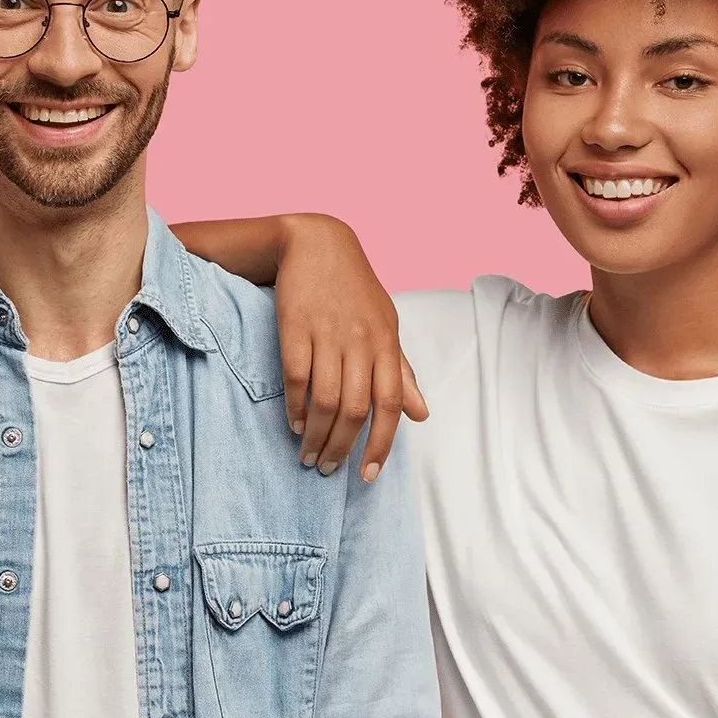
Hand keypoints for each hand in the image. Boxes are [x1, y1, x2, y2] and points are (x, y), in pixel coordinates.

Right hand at [276, 215, 427, 481]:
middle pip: (353, 409)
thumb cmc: (355, 289)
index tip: (367, 475)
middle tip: (328, 469)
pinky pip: (296, 377)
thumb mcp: (386, 325)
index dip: (381, 444)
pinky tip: (295, 424)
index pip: (389, 405)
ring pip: (324, 400)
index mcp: (386, 344)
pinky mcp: (295, 328)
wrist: (317, 242)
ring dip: (316, 435)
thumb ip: (400, 371)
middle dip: (341, 447)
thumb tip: (421, 414)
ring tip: (309, 455)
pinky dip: (295, 407)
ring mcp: (327, 335)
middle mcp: (360, 342)